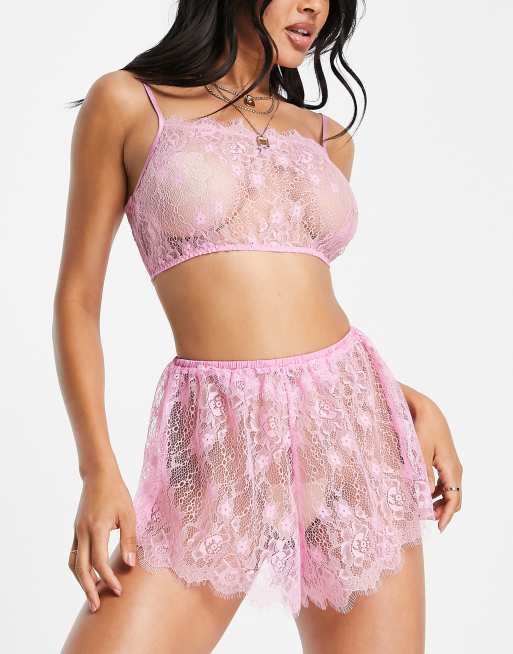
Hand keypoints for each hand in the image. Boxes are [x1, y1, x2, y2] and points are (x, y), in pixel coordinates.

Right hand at [68, 468, 136, 612]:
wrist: (98, 475)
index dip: (108, 579)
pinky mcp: (76, 529)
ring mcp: (77, 531)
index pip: (99, 562)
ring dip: (81, 581)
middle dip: (88, 589)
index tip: (118, 591)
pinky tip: (89, 575)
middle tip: (96, 607)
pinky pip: (74, 554)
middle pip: (81, 569)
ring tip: (91, 594)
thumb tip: (130, 565)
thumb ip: (129, 539)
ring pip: (74, 563)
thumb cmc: (117, 492)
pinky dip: (79, 568)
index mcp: (97, 528)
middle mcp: (82, 532)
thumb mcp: (129, 514)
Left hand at [407, 391, 462, 532]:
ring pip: (449, 491)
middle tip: (425, 520)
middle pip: (454, 498)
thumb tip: (425, 497)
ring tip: (422, 509)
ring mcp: (451, 466)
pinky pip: (444, 483)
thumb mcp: (420, 453)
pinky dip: (436, 492)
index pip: (454, 499)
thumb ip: (424, 475)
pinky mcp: (445, 461)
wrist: (427, 411)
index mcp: (452, 469)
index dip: (446, 515)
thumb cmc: (423, 429)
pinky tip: (423, 494)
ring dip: (438, 502)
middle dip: (442, 511)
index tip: (438, 528)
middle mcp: (455, 469)